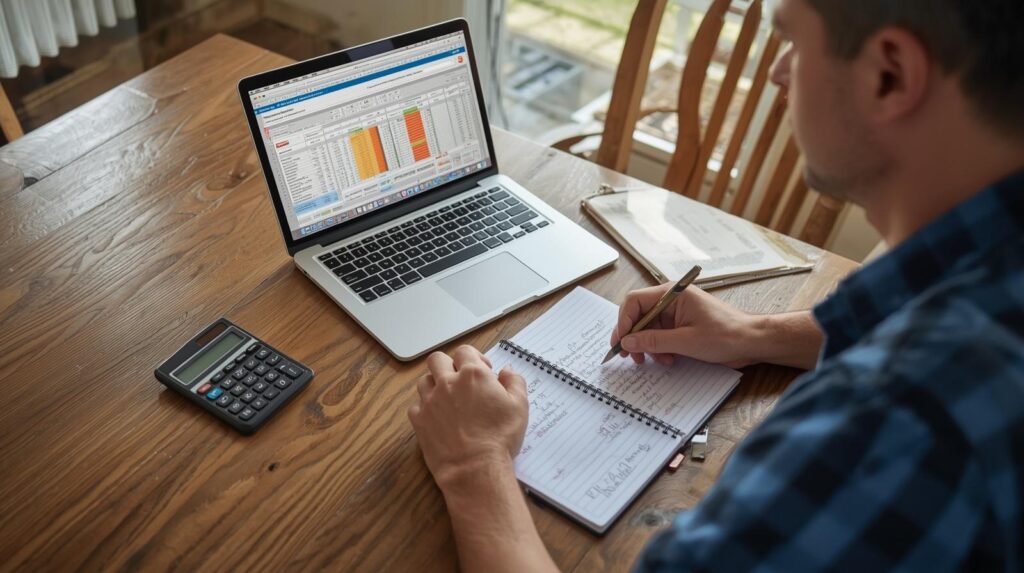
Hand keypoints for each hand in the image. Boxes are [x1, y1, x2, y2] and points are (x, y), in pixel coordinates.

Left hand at [408, 345, 528, 489]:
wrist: (475, 468)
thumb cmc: (500, 437)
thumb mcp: (520, 406)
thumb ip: (515, 382)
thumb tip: (507, 371)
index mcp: (472, 374)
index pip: (465, 351)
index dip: (474, 358)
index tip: (482, 371)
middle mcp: (447, 382)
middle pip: (437, 359)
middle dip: (448, 365)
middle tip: (460, 381)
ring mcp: (430, 401)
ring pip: (424, 381)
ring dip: (435, 385)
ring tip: (448, 399)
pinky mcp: (419, 420)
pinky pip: (417, 406)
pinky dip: (425, 408)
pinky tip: (438, 418)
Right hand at [610, 283, 761, 367]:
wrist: (752, 341)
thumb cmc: (727, 335)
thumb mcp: (686, 341)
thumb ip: (653, 341)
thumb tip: (627, 342)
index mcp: (672, 294)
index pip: (634, 302)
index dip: (623, 322)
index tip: (620, 343)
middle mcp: (671, 300)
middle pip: (639, 316)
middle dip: (635, 337)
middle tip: (631, 357)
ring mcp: (676, 313)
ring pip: (648, 328)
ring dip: (649, 346)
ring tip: (657, 360)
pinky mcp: (681, 325)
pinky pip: (661, 335)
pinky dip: (660, 348)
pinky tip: (669, 359)